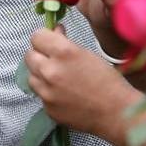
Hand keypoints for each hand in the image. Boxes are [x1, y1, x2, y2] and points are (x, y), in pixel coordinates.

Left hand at [24, 26, 142, 143]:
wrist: (116, 113)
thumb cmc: (108, 81)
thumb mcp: (88, 54)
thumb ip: (65, 43)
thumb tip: (54, 32)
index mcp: (63, 53)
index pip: (37, 36)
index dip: (44, 38)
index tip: (50, 41)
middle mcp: (50, 71)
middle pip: (29, 55)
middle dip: (39, 54)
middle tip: (52, 58)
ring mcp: (46, 92)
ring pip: (31, 75)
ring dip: (40, 74)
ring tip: (58, 78)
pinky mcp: (47, 108)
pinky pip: (40, 94)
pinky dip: (48, 92)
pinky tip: (63, 94)